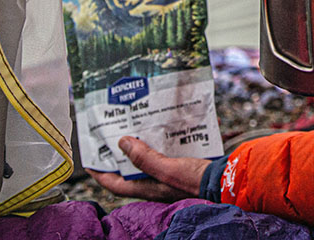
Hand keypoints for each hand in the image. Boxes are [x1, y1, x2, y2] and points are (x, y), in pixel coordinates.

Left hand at [87, 136, 209, 201]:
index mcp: (147, 187)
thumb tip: (122, 142)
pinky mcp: (180, 168)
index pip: (114, 183)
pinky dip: (161, 143)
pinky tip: (165, 128)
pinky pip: (164, 155)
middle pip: (129, 170)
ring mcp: (167, 176)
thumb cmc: (195, 180)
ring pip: (147, 160)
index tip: (88, 160)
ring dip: (140, 146)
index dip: (99, 173)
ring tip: (136, 127)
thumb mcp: (166, 168)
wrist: (225, 180)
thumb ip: (144, 157)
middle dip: (120, 154)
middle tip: (112, 135)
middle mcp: (154, 183)